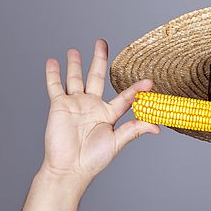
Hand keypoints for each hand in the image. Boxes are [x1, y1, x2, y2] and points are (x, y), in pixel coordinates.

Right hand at [41, 39, 159, 184]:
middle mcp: (93, 106)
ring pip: (75, 78)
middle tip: (102, 42)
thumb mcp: (117, 142)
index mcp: (109, 114)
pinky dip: (53, 74)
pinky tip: (52, 61)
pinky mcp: (59, 106)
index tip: (149, 81)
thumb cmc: (94, 159)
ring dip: (75, 64)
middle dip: (100, 60)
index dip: (137, 89)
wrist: (69, 168)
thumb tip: (158, 127)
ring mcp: (75, 104)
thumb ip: (134, 130)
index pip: (125, 97)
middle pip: (97, 77)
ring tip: (75, 50)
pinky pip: (55, 87)